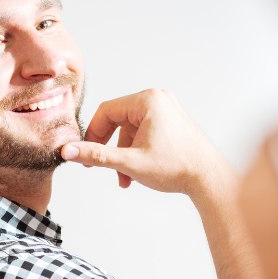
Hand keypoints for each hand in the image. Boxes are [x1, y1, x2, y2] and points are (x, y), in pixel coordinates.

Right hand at [60, 89, 233, 202]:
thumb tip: (68, 151)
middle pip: (118, 120)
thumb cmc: (176, 167)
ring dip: (123, 153)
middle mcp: (159, 99)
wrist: (210, 179)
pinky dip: (137, 150)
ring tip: (125, 178)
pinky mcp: (172, 122)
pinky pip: (144, 132)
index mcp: (148, 100)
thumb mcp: (129, 162)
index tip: (85, 155)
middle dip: (110, 147)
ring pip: (131, 129)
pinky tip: (137, 172)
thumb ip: (96, 155)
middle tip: (101, 168)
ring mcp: (167, 109)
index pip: (106, 111)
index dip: (92, 134)